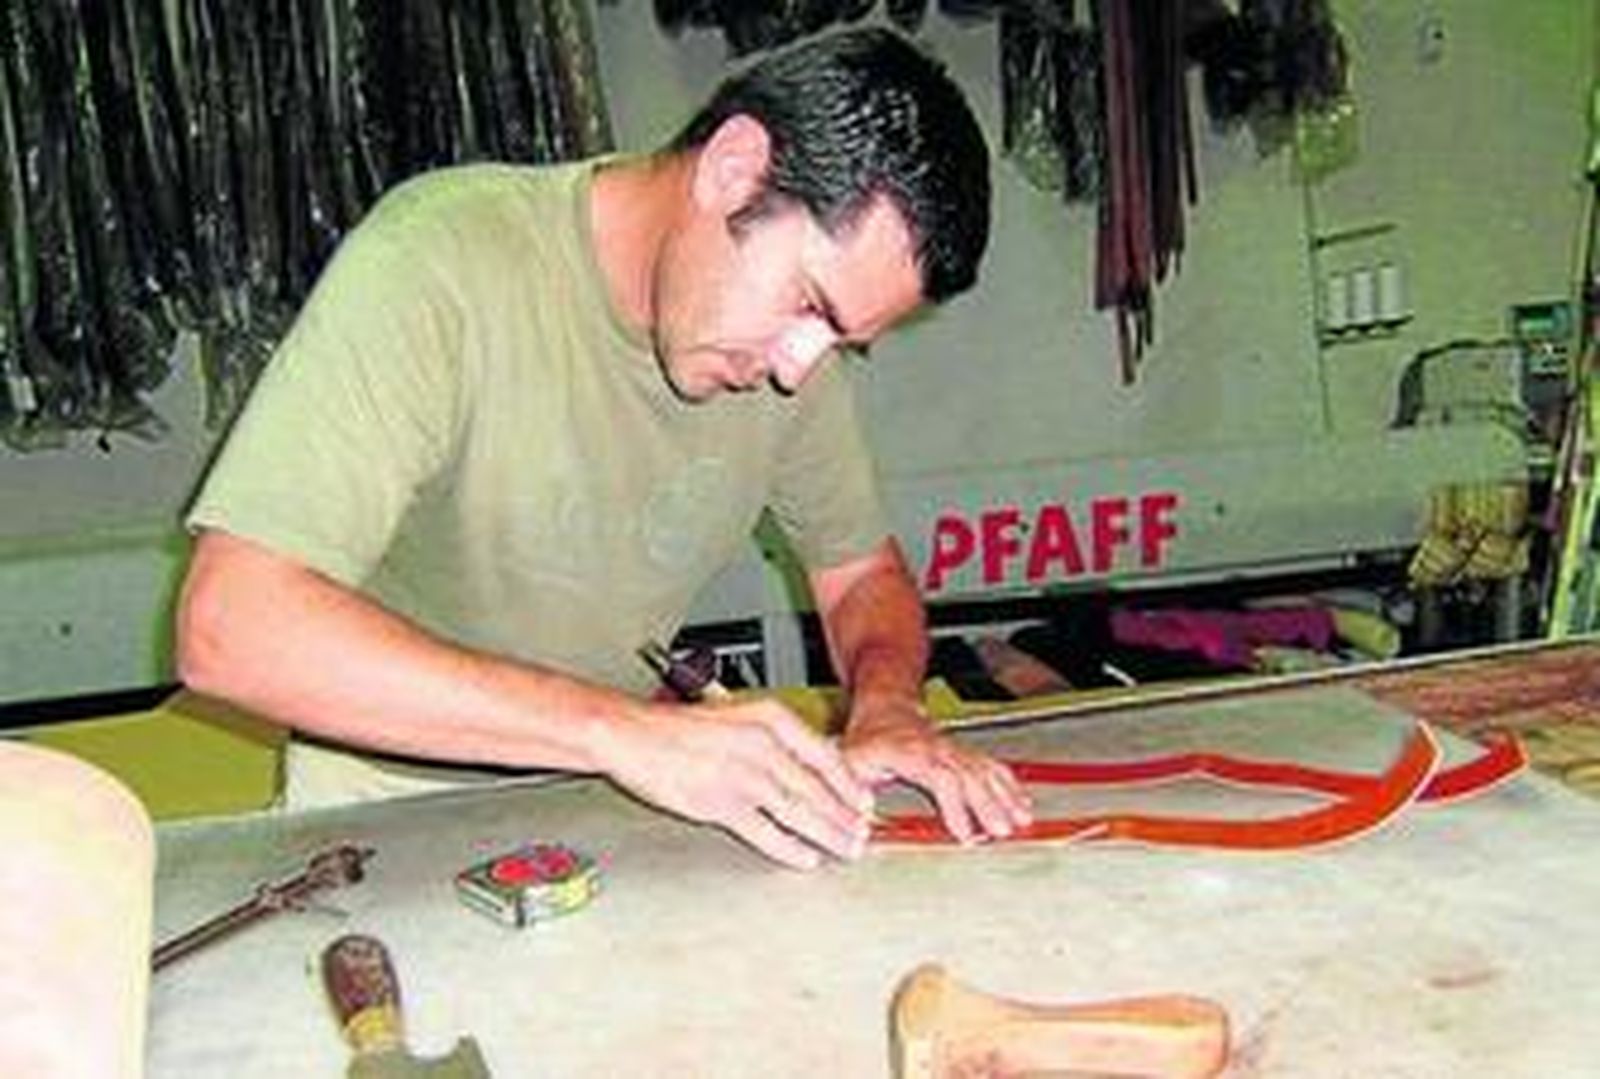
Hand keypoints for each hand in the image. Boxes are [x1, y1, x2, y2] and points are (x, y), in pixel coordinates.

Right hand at [604, 698, 873, 869]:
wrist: (633, 735)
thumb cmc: (681, 729)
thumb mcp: (738, 717)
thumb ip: (775, 741)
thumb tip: (811, 770)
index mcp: (769, 718)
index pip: (826, 755)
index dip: (850, 785)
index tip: (864, 804)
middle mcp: (761, 744)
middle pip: (816, 787)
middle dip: (844, 817)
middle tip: (862, 835)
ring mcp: (741, 775)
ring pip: (798, 811)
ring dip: (826, 834)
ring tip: (844, 850)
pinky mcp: (719, 803)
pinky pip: (764, 832)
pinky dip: (789, 848)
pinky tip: (804, 857)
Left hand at [842, 699, 1032, 843]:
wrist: (885, 707)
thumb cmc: (866, 740)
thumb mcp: (849, 762)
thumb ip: (852, 793)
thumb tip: (858, 824)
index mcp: (908, 753)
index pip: (939, 777)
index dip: (955, 806)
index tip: (965, 834)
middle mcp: (937, 749)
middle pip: (970, 776)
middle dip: (989, 805)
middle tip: (1003, 832)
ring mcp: (954, 749)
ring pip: (985, 770)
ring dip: (1005, 796)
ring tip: (1021, 820)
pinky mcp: (964, 752)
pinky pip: (992, 767)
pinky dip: (1009, 785)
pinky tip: (1022, 803)